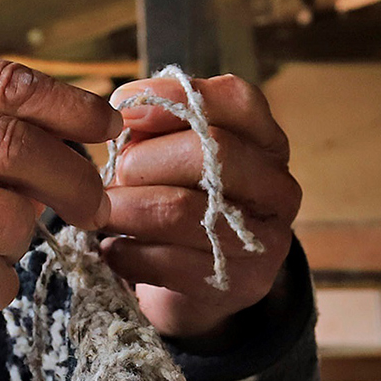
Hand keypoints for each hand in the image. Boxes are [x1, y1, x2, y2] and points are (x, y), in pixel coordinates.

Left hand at [101, 74, 300, 339]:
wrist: (202, 279)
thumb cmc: (181, 198)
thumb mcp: (170, 154)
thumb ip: (152, 127)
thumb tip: (122, 110)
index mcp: (266, 140)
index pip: (236, 99)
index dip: (174, 98)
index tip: (120, 109)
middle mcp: (279, 186)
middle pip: (214, 150)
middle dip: (146, 160)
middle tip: (113, 175)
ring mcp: (268, 238)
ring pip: (185, 210)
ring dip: (128, 210)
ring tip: (102, 212)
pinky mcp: (245, 283)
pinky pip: (174, 263)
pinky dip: (130, 254)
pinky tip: (114, 250)